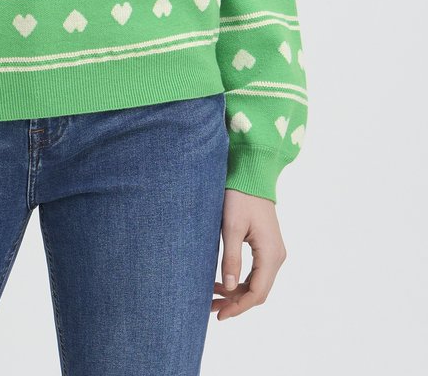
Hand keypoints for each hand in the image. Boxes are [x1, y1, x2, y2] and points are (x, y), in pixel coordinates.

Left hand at [212, 188, 286, 318]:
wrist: (252, 174)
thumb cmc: (240, 196)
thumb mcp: (231, 227)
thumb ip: (231, 258)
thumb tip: (227, 287)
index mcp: (271, 254)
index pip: (257, 293)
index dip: (238, 307)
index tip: (219, 314)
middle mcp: (277, 256)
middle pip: (258, 291)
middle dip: (235, 302)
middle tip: (211, 307)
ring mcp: (274, 252)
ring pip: (257, 283)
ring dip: (236, 293)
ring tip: (212, 296)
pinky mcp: (267, 246)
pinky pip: (256, 272)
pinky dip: (240, 280)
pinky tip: (221, 282)